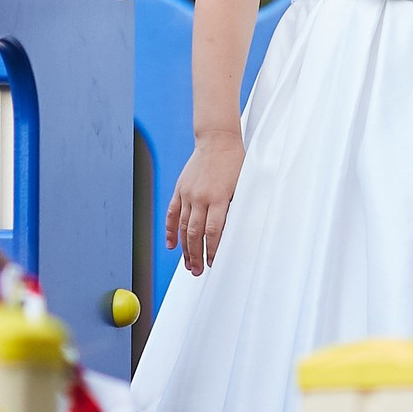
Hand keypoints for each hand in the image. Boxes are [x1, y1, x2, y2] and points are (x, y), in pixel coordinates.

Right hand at [166, 132, 243, 273]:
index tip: (213, 262)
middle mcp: (200, 197)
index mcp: (219, 197)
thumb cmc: (235, 163)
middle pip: (195, 233)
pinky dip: (170, 230)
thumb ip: (237, 208)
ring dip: (184, 248)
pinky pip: (172, 213)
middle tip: (198, 271)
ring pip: (182, 227)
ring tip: (188, 264)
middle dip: (196, 255)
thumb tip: (235, 232)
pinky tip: (171, 245)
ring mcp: (187, 193)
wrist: (217, 140)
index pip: (213, 231)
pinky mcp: (180, 189)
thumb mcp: (242, 185)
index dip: (212, 249)